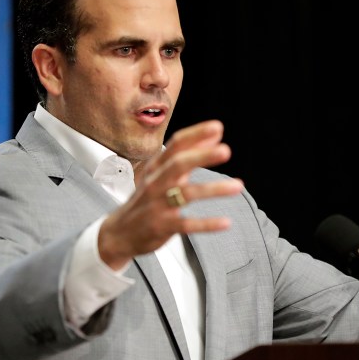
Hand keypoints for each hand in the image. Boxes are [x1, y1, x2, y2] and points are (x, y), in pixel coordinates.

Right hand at [98, 120, 243, 268]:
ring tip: (238, 186)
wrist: (120, 232)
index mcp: (157, 167)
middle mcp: (156, 182)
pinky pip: (186, 225)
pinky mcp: (161, 226)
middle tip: (226, 150)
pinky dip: (206, 224)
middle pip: (178, 165)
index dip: (195, 135)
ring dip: (213, 189)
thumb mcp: (164, 173)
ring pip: (185, 194)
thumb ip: (190, 153)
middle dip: (201, 156)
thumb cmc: (147, 198)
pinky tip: (226, 222)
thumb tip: (216, 133)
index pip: (176, 145)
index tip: (217, 127)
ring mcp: (157, 205)